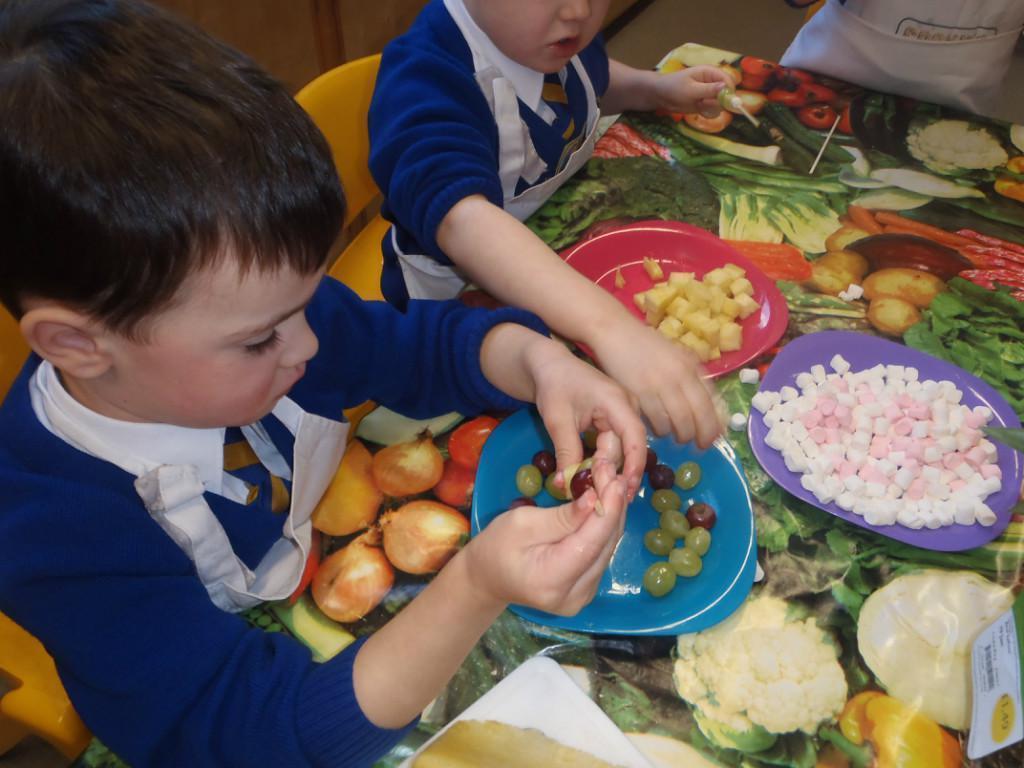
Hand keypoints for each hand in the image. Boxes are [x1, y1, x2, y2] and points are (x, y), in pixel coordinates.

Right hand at [464, 458, 626, 614]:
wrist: (488, 579)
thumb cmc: (497, 546)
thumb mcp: (522, 523)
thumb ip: (561, 516)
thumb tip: (594, 499)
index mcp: (551, 580)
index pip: (591, 543)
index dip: (607, 509)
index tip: (612, 477)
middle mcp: (574, 596)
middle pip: (604, 545)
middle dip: (611, 505)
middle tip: (609, 470)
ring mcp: (584, 595)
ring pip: (608, 547)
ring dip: (611, 512)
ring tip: (609, 480)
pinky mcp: (588, 587)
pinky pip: (602, 552)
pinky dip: (604, 525)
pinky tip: (604, 501)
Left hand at [527, 341, 646, 501]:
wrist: (550, 366)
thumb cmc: (554, 386)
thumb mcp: (558, 421)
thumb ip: (567, 453)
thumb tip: (566, 486)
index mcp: (617, 401)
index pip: (635, 437)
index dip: (634, 465)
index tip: (625, 490)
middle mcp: (628, 406)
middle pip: (629, 447)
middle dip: (615, 473)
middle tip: (600, 498)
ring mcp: (625, 412)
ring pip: (622, 448)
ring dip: (609, 468)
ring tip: (597, 491)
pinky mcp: (617, 419)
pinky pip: (616, 444)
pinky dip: (605, 460)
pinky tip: (596, 477)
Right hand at [589, 320, 722, 448]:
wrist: (615, 332)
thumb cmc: (645, 344)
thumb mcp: (675, 355)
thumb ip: (691, 376)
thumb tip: (709, 406)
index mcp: (690, 367)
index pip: (710, 403)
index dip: (713, 426)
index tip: (713, 438)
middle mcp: (678, 376)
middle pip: (696, 418)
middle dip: (700, 437)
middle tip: (697, 445)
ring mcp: (658, 385)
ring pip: (677, 423)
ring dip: (678, 435)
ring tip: (675, 436)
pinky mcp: (638, 393)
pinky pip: (655, 421)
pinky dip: (659, 430)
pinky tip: (657, 428)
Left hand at [653, 64, 732, 116]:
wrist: (661, 96)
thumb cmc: (674, 87)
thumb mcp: (691, 89)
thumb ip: (708, 90)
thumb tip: (725, 87)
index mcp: (710, 73)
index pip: (728, 80)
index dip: (729, 91)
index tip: (724, 100)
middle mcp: (713, 82)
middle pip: (727, 93)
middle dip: (720, 101)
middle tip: (706, 103)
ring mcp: (710, 94)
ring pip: (721, 103)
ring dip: (713, 108)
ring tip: (700, 105)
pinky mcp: (705, 104)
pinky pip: (714, 110)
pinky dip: (709, 113)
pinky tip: (699, 111)